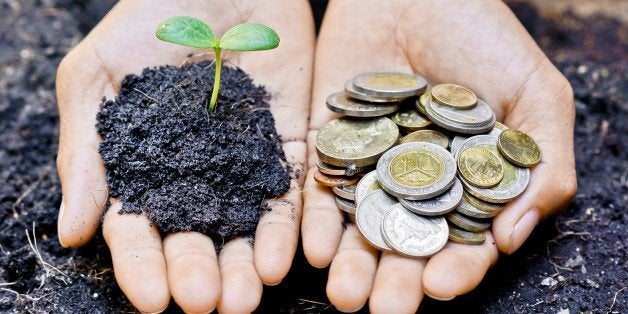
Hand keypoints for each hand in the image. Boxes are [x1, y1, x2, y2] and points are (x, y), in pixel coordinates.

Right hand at [56, 0, 313, 311]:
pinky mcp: (293, 140)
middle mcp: (200, 176)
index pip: (143, 231)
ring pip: (251, 224)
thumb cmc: (145, 20)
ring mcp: (248, 161)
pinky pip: (298, 188)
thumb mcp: (96, 77)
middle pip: (201, 237)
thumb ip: (86, 152)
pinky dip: (295, 223)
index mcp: (149, 170)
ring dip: (249, 262)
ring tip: (248, 294)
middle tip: (206, 304)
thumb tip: (71, 231)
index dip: (144, 266)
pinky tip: (293, 254)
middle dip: (202, 273)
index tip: (152, 297)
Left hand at [302, 0, 576, 311]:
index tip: (440, 285)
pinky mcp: (326, 144)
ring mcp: (367, 167)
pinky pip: (316, 189)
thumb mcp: (536, 96)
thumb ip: (542, 167)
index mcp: (464, 184)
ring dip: (350, 264)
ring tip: (344, 293)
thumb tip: (513, 239)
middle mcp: (413, 185)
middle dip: (395, 280)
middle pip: (404, 244)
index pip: (461, 239)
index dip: (456, 265)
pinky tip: (312, 248)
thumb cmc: (485, 37)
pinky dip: (314, 219)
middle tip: (383, 309)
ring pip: (356, 228)